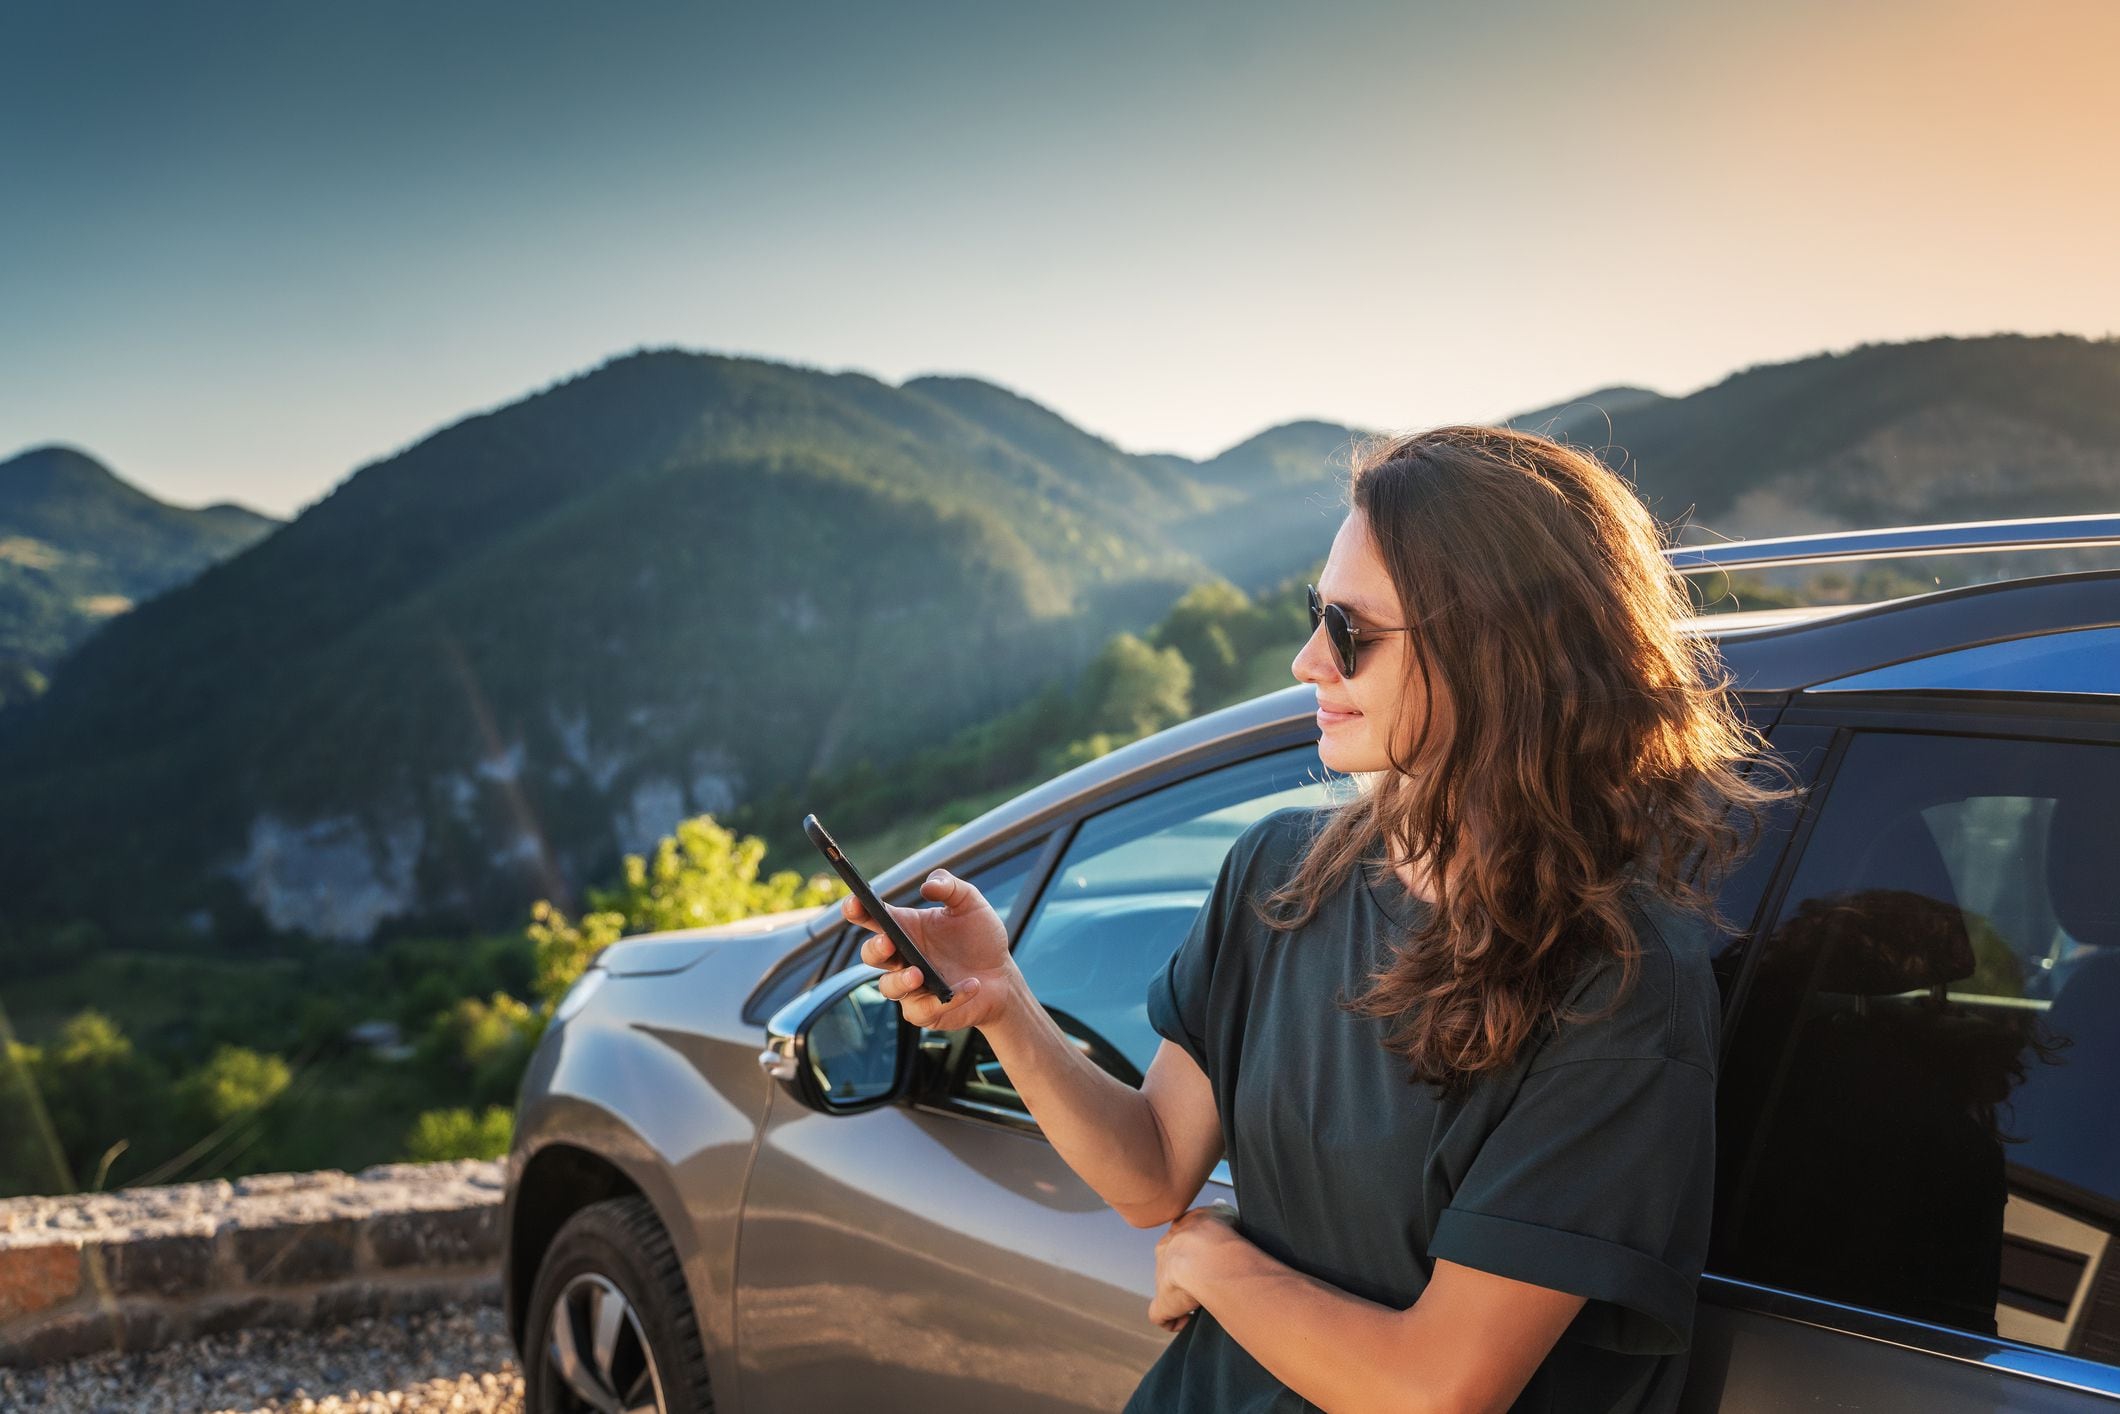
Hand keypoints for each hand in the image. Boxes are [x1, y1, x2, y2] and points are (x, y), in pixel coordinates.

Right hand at [847, 868, 1016, 1030]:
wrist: (1002, 976)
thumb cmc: (980, 938)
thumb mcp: (971, 904)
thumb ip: (949, 886)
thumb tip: (927, 886)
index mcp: (905, 928)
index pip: (871, 917)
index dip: (856, 910)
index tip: (854, 903)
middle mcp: (902, 957)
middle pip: (871, 954)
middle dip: (874, 948)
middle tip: (888, 942)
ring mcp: (910, 986)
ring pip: (888, 987)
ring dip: (900, 981)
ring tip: (918, 973)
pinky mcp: (925, 1011)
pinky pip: (923, 1009)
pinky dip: (947, 998)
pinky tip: (970, 985)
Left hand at [1149, 1203, 1242, 1332]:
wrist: (1206, 1255)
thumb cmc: (1219, 1232)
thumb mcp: (1223, 1212)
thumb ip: (1221, 1212)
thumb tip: (1221, 1209)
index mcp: (1179, 1230)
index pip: (1181, 1239)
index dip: (1194, 1250)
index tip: (1208, 1258)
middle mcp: (1166, 1252)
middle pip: (1171, 1262)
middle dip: (1186, 1273)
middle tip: (1207, 1281)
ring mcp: (1161, 1278)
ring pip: (1168, 1288)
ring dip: (1182, 1296)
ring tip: (1201, 1302)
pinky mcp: (1162, 1303)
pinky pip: (1160, 1315)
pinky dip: (1172, 1320)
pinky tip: (1186, 1321)